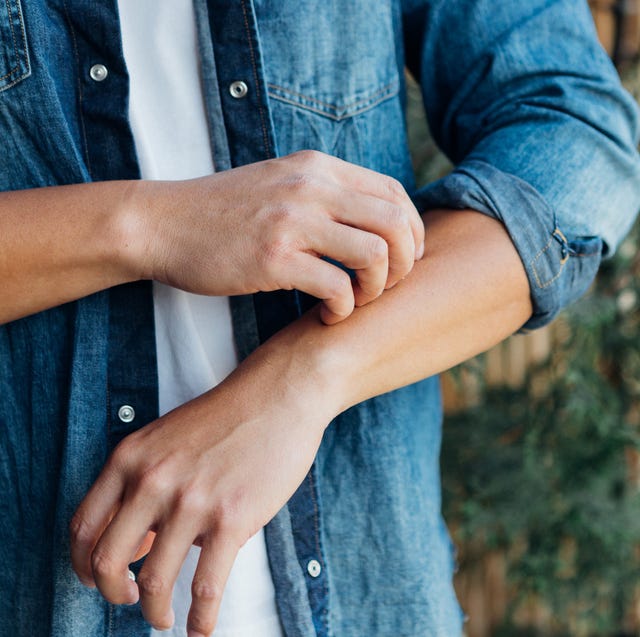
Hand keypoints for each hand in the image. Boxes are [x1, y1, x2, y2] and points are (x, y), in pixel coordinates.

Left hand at [69, 328, 339, 635]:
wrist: (278, 394)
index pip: (84, 526)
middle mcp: (153, 481)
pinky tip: (201, 628)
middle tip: (127, 601)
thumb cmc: (227, 415)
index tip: (94, 579)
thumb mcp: (169, 437)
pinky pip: (206, 586)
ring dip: (154, 613)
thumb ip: (146, 481)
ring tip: (164, 618)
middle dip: (112, 595)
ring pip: (153, 582)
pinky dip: (200, 618)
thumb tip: (142, 541)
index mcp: (131, 458)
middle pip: (106, 563)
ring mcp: (192, 501)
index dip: (82, 564)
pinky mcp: (232, 519)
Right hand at [133, 150, 423, 323]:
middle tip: (384, 287)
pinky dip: (344, 308)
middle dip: (403, 264)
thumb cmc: (222, 212)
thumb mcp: (279, 184)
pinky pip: (337, 286)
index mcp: (317, 168)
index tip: (401, 260)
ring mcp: (292, 221)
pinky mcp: (273, 258)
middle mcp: (311, 187)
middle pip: (395, 223)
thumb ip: (324, 193)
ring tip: (356, 301)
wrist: (162, 223)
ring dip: (377, 287)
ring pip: (374, 254)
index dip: (411, 232)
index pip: (394, 193)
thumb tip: (372, 221)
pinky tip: (328, 316)